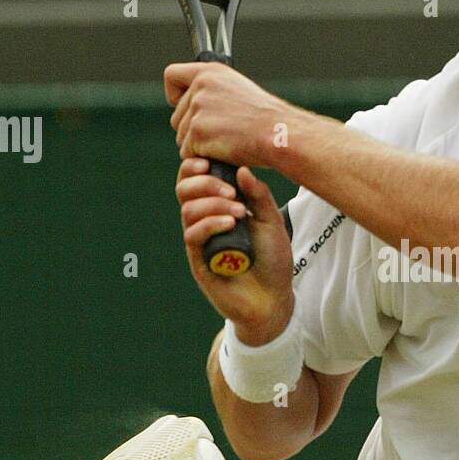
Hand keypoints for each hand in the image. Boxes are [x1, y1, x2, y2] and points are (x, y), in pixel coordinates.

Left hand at [165, 61, 283, 166]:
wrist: (277, 133)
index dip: (175, 94)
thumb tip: (195, 103)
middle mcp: (200, 87)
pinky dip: (204, 158)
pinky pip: (188, 153)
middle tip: (219, 134)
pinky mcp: (197, 132)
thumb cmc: (266, 119)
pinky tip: (223, 152)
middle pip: (177, 116)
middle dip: (192, 129)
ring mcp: (197, 109)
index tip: (184, 105)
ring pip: (182, 137)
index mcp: (210, 72)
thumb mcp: (239, 90)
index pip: (171, 76)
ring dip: (199, 146)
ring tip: (226, 142)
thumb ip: (213, 91)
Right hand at [176, 158, 294, 342]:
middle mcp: (204, 221)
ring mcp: (200, 241)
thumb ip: (259, 196)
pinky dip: (210, 223)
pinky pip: (193, 235)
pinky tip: (230, 223)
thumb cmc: (272, 260)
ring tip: (239, 211)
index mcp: (218, 207)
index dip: (196, 165)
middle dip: (205, 182)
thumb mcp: (272, 222)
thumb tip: (243, 169)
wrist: (274, 299)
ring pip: (187, 210)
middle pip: (184, 190)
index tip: (211, 160)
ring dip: (212, 203)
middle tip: (231, 190)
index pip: (195, 179)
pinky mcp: (199, 262)